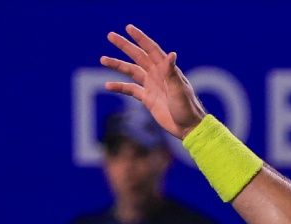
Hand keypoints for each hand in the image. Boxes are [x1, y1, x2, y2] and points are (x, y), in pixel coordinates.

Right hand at [101, 24, 206, 138]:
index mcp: (166, 69)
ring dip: (117, 65)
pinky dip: (119, 87)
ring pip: (131, 71)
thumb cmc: (187, 107)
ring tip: (103, 59)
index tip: (128, 28)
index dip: (140, 38)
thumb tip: (171, 54)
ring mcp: (152, 86)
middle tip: (110, 35)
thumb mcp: (179, 89)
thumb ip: (172, 73)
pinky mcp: (147, 98)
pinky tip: (108, 86)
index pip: (151, 49)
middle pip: (138, 56)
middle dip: (124, 46)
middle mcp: (158, 74)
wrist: (188, 127)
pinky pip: (130, 89)